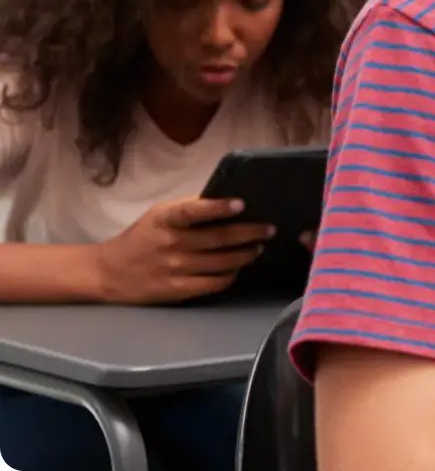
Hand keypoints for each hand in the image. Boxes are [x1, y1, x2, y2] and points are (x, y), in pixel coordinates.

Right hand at [89, 197, 273, 303]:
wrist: (108, 272)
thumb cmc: (142, 237)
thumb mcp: (159, 216)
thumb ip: (188, 208)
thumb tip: (226, 201)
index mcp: (165, 219)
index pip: (193, 210)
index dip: (218, 207)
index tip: (242, 203)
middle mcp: (170, 243)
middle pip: (219, 238)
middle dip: (250, 233)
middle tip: (269, 229)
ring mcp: (174, 268)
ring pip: (222, 262)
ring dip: (245, 254)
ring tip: (257, 248)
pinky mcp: (177, 290)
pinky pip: (213, 283)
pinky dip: (230, 275)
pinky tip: (238, 269)